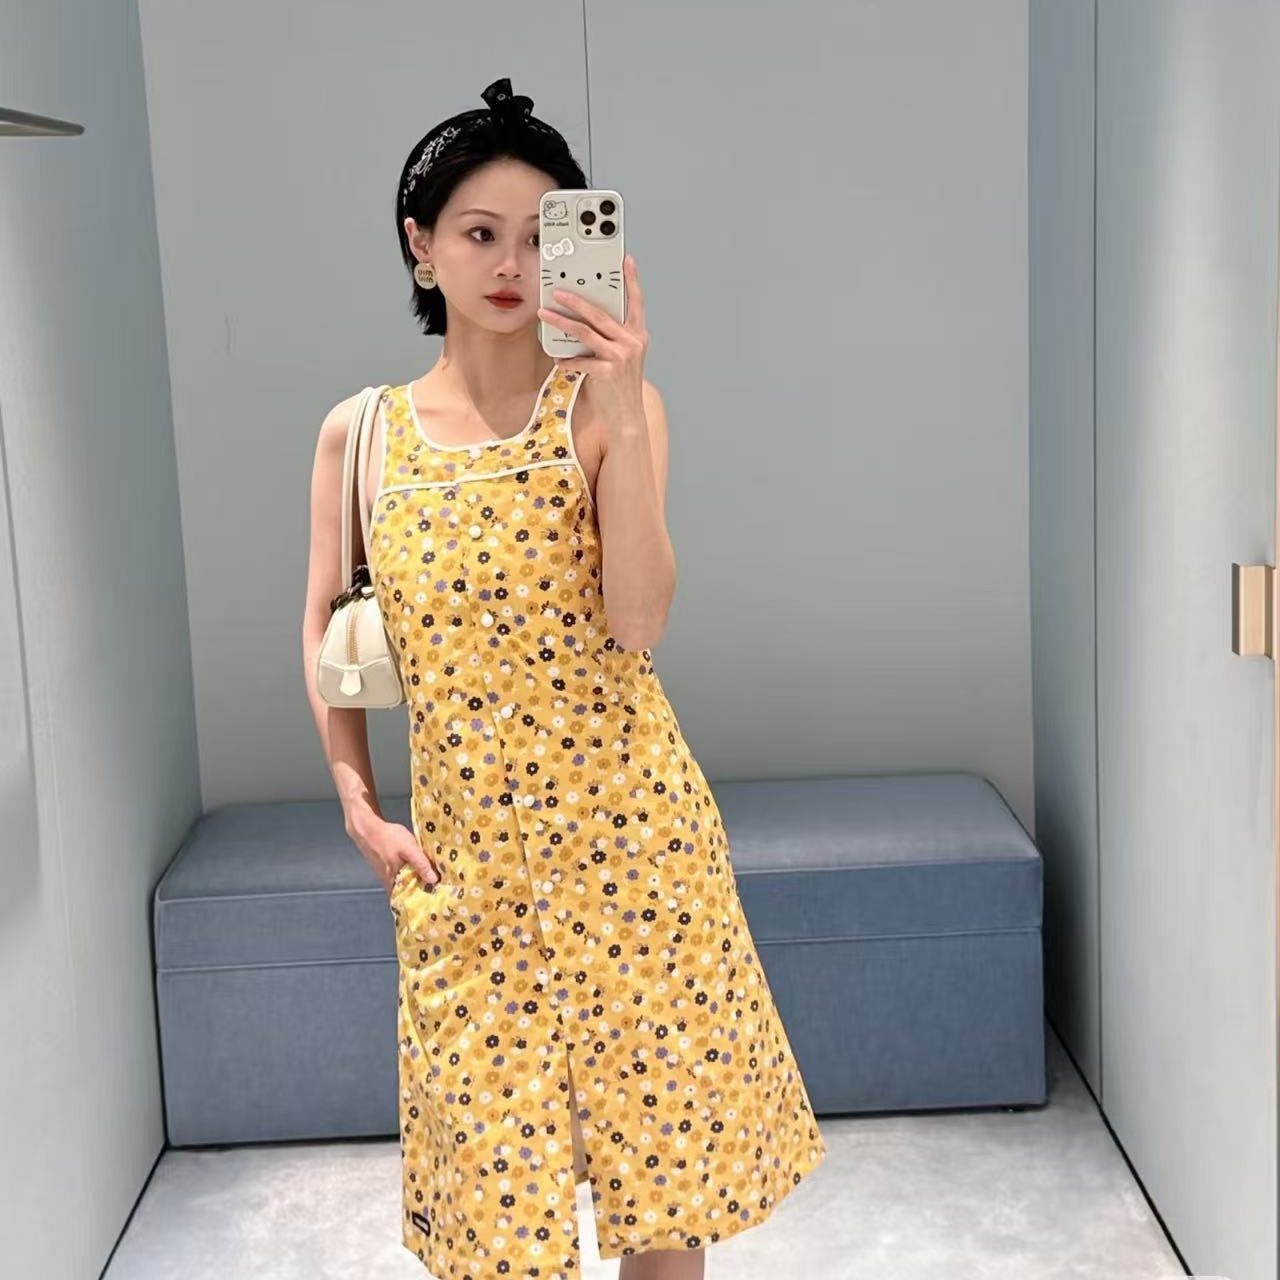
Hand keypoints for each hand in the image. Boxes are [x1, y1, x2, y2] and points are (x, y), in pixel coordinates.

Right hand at [348, 812, 440, 893]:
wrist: (368, 828)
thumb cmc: (388, 838)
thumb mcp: (409, 850)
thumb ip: (421, 865)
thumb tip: (434, 880)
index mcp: (394, 882)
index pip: (409, 900)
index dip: (423, 900)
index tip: (437, 897)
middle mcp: (389, 883)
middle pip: (408, 892)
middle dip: (422, 890)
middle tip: (439, 887)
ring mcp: (386, 876)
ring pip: (405, 883)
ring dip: (417, 881)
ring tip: (433, 877)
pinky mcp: (385, 868)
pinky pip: (401, 875)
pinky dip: (410, 873)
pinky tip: (418, 867)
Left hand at [537, 253, 647, 434]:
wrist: (627, 415)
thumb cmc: (620, 385)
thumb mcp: (622, 357)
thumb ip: (611, 338)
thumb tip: (583, 320)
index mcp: (638, 335)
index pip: (637, 302)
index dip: (632, 280)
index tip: (626, 260)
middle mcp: (632, 342)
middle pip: (600, 314)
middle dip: (576, 300)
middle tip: (558, 291)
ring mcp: (621, 357)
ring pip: (586, 332)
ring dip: (561, 322)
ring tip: (545, 314)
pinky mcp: (608, 372)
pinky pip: (580, 360)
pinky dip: (566, 360)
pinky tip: (558, 359)